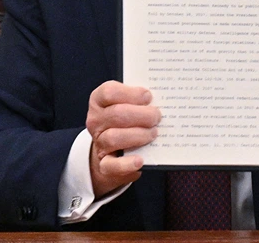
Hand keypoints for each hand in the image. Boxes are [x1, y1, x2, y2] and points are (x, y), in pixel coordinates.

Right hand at [85, 81, 160, 196]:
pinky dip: (126, 164)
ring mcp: (99, 143)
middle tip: (157, 117)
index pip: (109, 92)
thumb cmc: (126, 120)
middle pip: (116, 114)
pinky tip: (139, 160)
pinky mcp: (104, 164)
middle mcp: (96, 121)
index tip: (148, 96)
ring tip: (154, 133)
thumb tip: (162, 97)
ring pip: (114, 137)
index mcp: (99, 101)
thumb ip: (140, 99)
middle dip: (142, 115)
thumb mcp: (129, 104)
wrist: (113, 151)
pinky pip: (112, 165)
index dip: (131, 93)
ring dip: (138, 135)